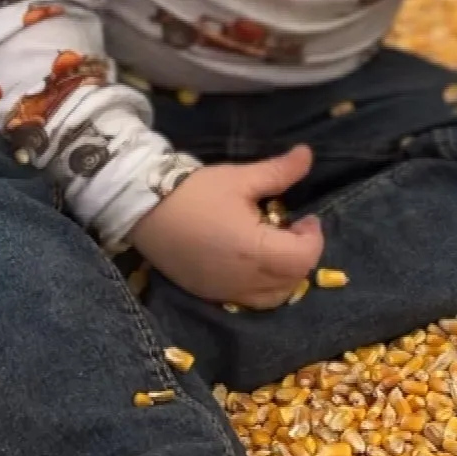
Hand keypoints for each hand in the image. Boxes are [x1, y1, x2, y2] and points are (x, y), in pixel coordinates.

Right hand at [131, 143, 324, 308]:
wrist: (143, 209)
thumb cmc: (194, 191)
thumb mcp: (239, 178)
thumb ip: (279, 171)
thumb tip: (307, 154)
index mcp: (255, 250)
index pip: (304, 257)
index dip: (313, 238)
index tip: (305, 217)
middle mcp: (243, 279)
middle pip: (293, 280)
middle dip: (302, 255)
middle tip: (292, 229)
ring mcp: (226, 292)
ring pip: (274, 297)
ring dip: (285, 276)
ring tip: (275, 248)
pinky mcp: (210, 295)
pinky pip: (250, 301)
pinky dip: (263, 287)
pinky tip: (253, 262)